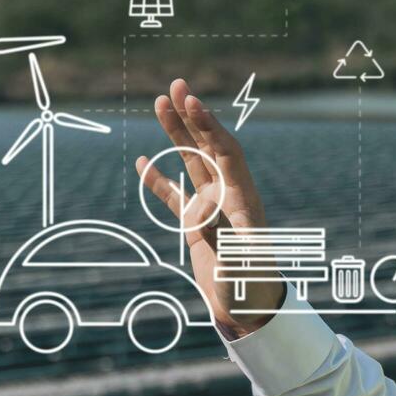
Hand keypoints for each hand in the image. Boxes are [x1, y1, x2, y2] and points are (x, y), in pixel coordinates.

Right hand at [136, 78, 283, 338]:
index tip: (193, 102)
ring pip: (191, 162)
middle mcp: (229, 196)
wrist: (251, 311)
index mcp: (243, 199)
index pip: (226, 152)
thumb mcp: (242, 267)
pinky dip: (159, 179)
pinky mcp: (197, 225)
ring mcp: (212, 208)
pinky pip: (175, 195)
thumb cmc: (252, 289)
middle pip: (210, 146)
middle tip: (176, 85)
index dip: (210, 127)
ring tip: (160, 103)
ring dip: (177, 134)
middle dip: (193, 116)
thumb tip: (204, 218)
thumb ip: (225, 240)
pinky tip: (143, 161)